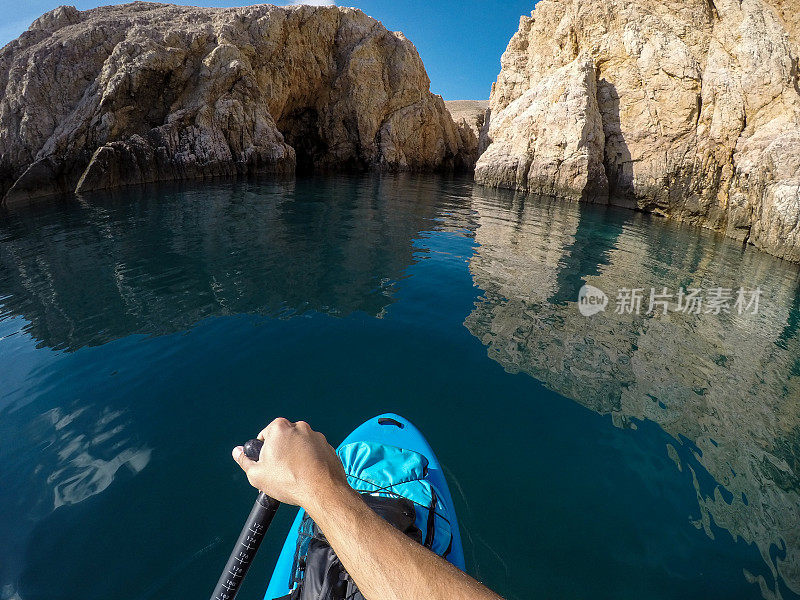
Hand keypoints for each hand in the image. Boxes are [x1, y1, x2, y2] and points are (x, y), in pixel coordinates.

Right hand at [232, 418, 347, 509]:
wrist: (321, 491)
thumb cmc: (288, 481)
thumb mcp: (257, 474)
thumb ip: (244, 460)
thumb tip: (237, 452)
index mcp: (280, 427)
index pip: (265, 435)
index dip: (263, 452)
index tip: (266, 464)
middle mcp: (300, 427)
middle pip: (283, 439)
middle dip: (280, 454)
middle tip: (279, 473)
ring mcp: (316, 436)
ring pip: (300, 446)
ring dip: (296, 458)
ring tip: (295, 476)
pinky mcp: (328, 447)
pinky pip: (314, 453)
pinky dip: (310, 462)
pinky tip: (307, 476)